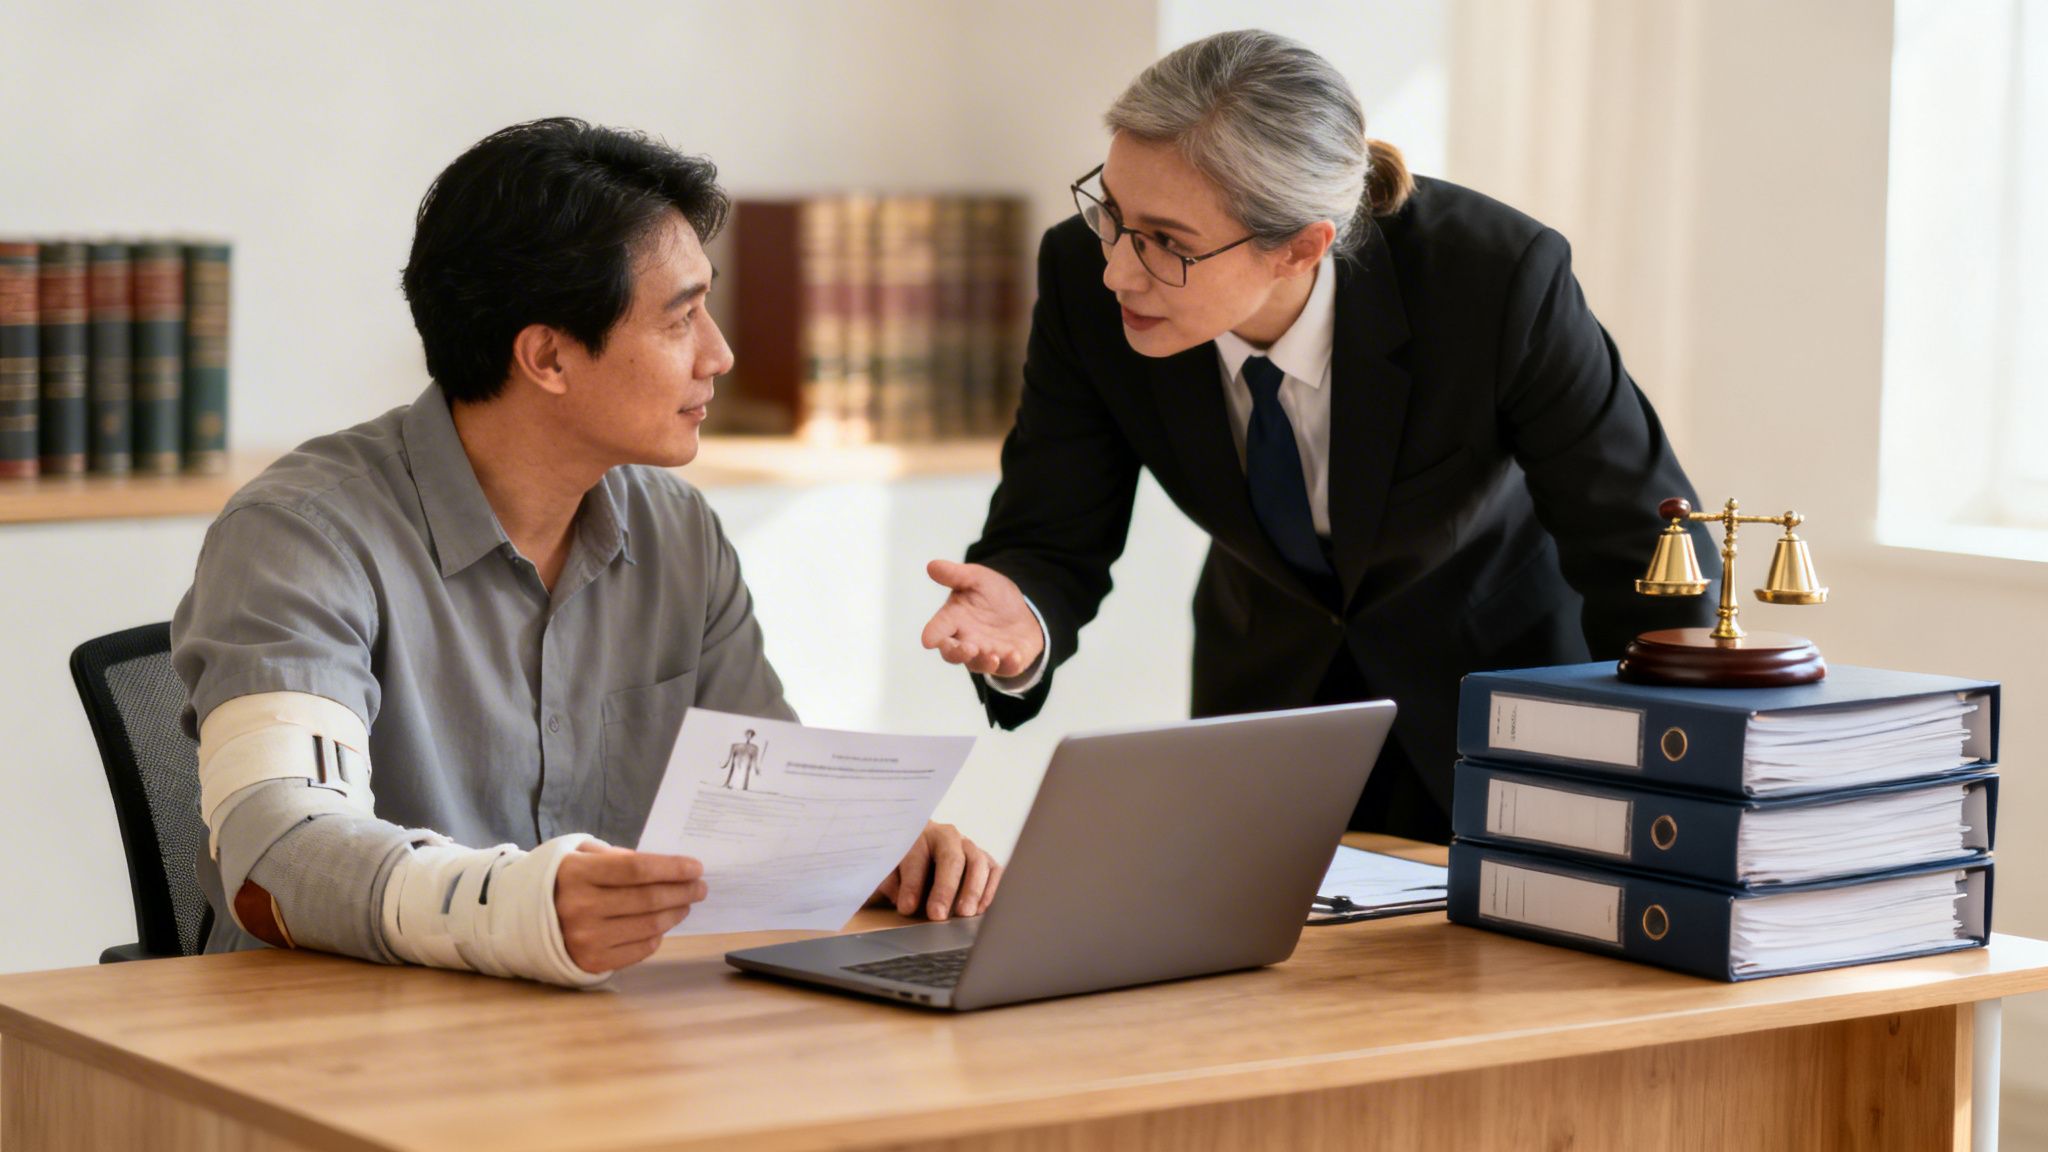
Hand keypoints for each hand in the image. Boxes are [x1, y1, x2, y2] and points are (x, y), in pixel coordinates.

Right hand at [554, 842, 707, 973]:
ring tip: (685, 903)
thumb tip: (665, 868)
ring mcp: (586, 938)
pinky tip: (662, 924)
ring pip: (650, 926)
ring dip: (676, 913)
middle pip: (648, 899)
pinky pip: (640, 949)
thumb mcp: (581, 856)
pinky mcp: (592, 962)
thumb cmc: (563, 881)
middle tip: (700, 887)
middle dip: (682, 891)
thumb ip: (617, 857)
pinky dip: (658, 936)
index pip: (637, 869)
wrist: (522, 919)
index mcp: (577, 873)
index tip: (696, 867)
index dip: (672, 868)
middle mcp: (580, 908)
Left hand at [873, 821, 1002, 920]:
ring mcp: (969, 846)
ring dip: (972, 890)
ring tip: (964, 914)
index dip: (911, 885)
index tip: (906, 908)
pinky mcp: (984, 859)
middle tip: (937, 915)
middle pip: (951, 859)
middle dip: (945, 889)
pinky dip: (990, 889)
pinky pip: (994, 871)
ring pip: (978, 863)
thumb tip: (906, 903)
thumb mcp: (886, 869)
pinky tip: (980, 909)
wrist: (920, 850)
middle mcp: (947, 836)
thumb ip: (890, 883)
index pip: (916, 858)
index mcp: (917, 834)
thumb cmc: (902, 862)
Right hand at [920, 560, 1044, 677]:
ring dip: (984, 662)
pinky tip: (1014, 655)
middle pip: (953, 654)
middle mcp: (966, 640)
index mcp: (953, 620)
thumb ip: (955, 575)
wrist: (1021, 609)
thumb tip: (932, 565)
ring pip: (978, 665)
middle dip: (957, 653)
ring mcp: (986, 654)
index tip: (928, 640)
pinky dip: (1010, 664)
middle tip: (967, 649)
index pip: (938, 630)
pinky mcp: (1007, 662)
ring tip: (993, 656)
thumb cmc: (991, 595)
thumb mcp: (976, 579)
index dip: (933, 635)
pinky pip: (1007, 669)